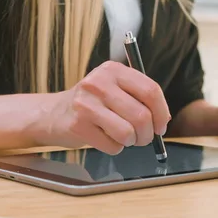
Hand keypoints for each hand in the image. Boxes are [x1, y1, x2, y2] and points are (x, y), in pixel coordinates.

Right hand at [36, 61, 171, 154]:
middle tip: (142, 139)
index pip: (150, 90)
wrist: (54, 114)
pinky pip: (112, 145)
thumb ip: (139, 98)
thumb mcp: (114, 89)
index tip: (161, 126)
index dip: (161, 113)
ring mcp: (86, 104)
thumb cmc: (92, 104)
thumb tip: (162, 120)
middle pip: (141, 115)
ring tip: (123, 138)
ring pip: (127, 133)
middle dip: (147, 134)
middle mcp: (99, 83)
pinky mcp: (78, 125)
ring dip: (130, 142)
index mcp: (113, 70)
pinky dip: (114, 148)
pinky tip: (104, 139)